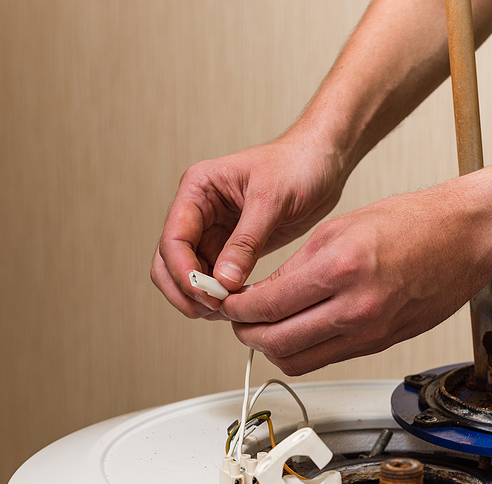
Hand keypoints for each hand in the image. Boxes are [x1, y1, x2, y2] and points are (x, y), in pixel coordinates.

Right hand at [151, 135, 346, 318]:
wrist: (322, 162)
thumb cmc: (298, 164)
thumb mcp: (272, 199)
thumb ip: (246, 241)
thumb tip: (225, 280)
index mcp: (198, 189)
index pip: (173, 238)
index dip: (183, 271)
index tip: (206, 294)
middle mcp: (199, 212)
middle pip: (169, 262)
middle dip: (185, 290)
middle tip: (212, 309)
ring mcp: (213, 231)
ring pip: (189, 275)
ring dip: (200, 297)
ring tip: (228, 311)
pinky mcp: (232, 248)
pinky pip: (214, 278)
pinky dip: (220, 295)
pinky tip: (239, 305)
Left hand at [221, 184, 491, 374]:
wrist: (465, 239)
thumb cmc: (414, 224)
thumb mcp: (339, 228)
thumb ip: (296, 266)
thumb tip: (263, 292)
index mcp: (340, 270)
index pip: (267, 306)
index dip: (237, 309)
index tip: (228, 302)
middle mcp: (355, 309)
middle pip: (276, 344)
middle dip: (247, 333)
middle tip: (239, 319)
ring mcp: (370, 333)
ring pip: (299, 361)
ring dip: (273, 349)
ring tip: (264, 328)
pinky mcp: (380, 345)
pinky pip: (328, 359)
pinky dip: (304, 350)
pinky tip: (298, 330)